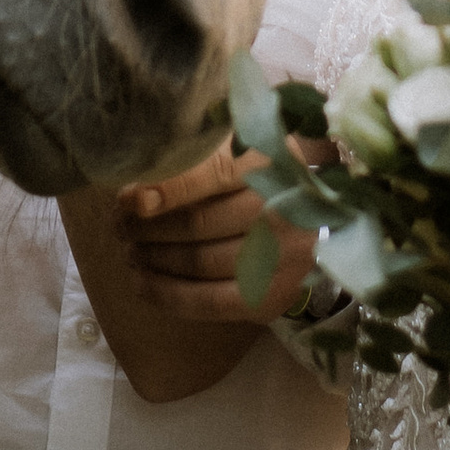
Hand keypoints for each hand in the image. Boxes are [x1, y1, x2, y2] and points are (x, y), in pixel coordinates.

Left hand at [113, 141, 317, 324]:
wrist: (330, 218)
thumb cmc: (271, 173)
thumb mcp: (246, 146)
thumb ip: (203, 151)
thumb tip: (139, 182)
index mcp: (275, 161)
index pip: (213, 174)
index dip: (165, 189)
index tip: (126, 198)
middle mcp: (283, 210)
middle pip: (199, 223)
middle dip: (146, 227)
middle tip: (118, 224)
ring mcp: (283, 258)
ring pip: (200, 262)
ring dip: (152, 260)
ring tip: (129, 251)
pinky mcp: (274, 295)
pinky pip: (211, 302)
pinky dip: (168, 295)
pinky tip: (141, 284)